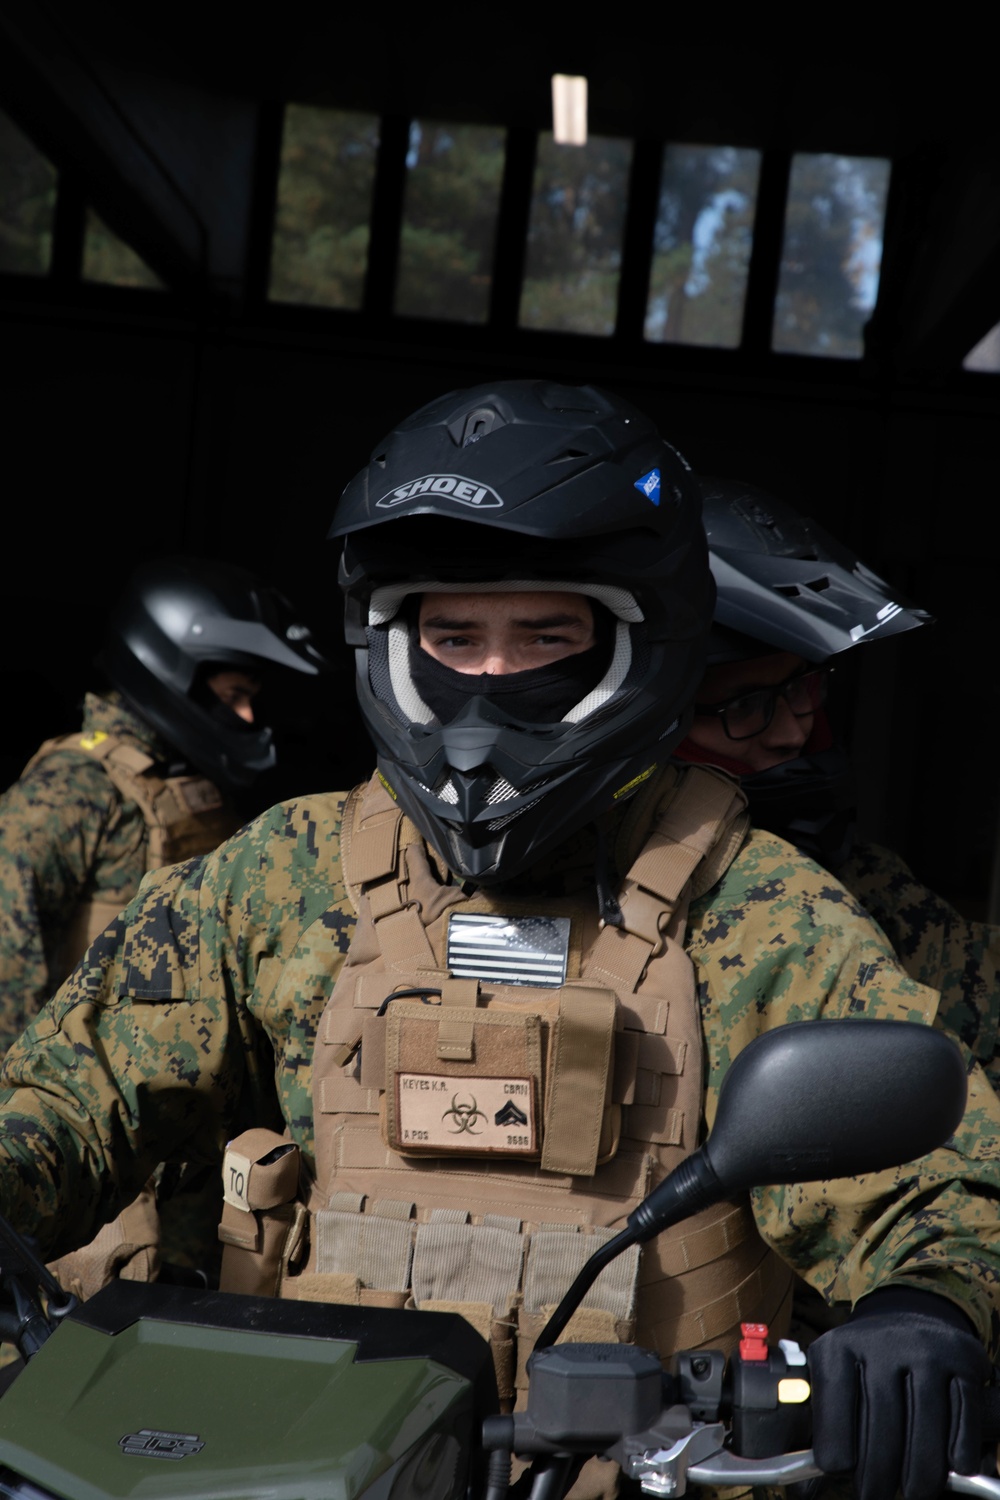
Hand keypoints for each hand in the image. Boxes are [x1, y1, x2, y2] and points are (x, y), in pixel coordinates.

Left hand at [807, 1288, 991, 1499]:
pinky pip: (964, 1419)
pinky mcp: (962, 1359)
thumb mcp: (834, 1378)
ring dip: (919, 1474)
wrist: (907, 1317)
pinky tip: (948, 1467)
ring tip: (913, 1491)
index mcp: (838, 1347)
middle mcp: (882, 1342)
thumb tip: (800, 1489)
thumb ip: (823, 1430)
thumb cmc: (865, 1363)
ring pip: (926, 1429)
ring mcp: (925, 1348)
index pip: (834, 1407)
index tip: (839, 1471)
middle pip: (882, 1426)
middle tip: (876, 1495)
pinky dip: (957, 1452)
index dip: (836, 1449)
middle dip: (879, 1476)